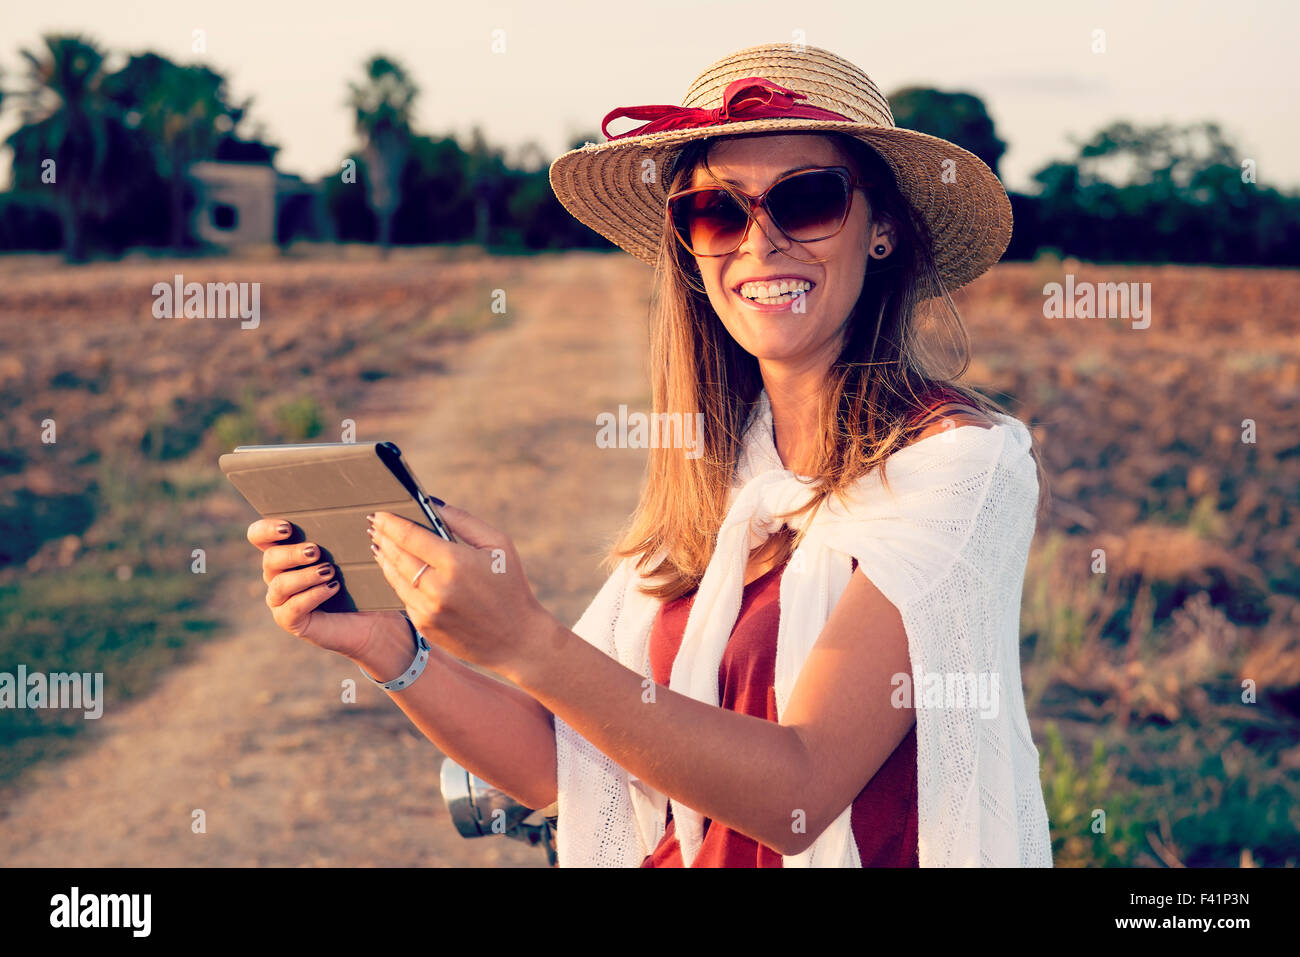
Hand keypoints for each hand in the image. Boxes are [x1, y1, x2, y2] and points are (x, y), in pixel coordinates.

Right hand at [247, 517, 406, 659]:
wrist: (370, 617)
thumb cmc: (359, 580)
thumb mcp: (350, 552)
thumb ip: (340, 533)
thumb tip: (350, 510)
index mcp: (285, 552)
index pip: (259, 536)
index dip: (266, 529)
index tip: (288, 527)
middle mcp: (277, 575)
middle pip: (269, 559)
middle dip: (291, 553)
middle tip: (315, 551)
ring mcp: (281, 600)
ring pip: (279, 584)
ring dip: (304, 576)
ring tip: (329, 571)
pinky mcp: (289, 620)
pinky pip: (292, 608)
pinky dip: (313, 595)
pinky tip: (332, 587)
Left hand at [367, 505, 553, 679]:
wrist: (517, 640)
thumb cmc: (510, 586)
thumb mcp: (498, 545)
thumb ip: (463, 521)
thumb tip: (432, 505)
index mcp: (456, 563)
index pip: (410, 536)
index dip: (391, 523)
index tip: (379, 513)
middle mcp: (437, 587)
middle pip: (397, 555)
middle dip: (383, 537)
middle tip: (374, 525)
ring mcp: (427, 609)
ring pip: (394, 577)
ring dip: (383, 558)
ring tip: (379, 544)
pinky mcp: (424, 625)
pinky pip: (403, 597)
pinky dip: (397, 580)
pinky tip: (396, 570)